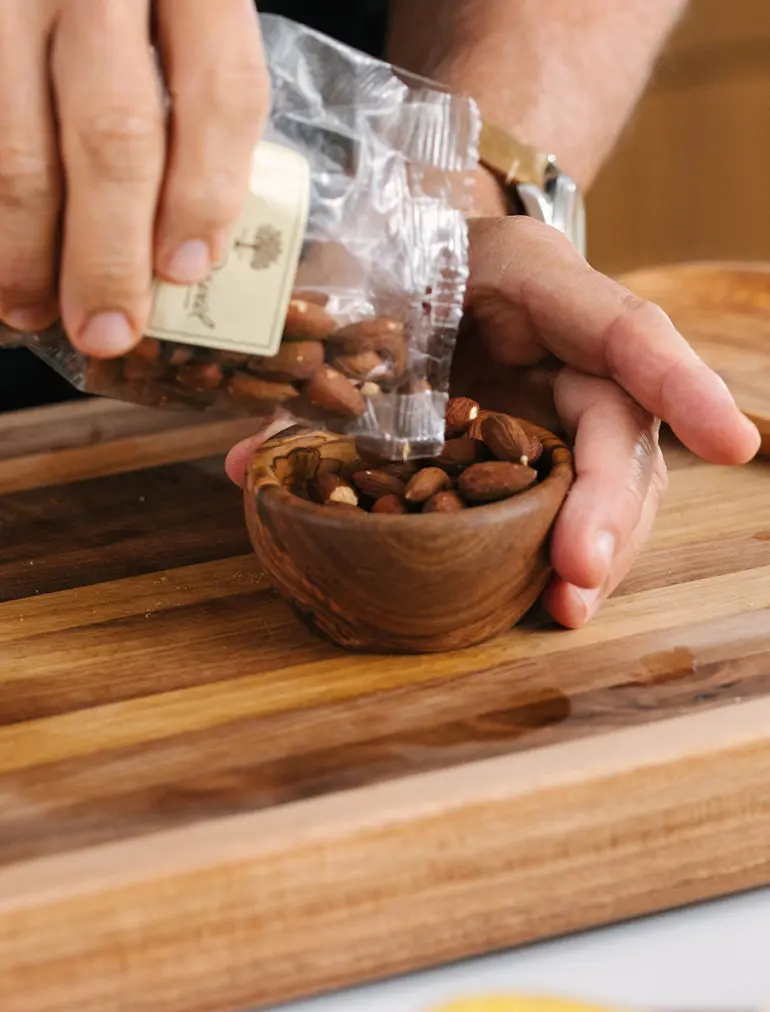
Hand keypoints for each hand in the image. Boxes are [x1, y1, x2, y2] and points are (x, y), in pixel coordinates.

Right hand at [0, 0, 267, 356]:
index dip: (207, 195)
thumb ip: (192, 101)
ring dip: (24, 246)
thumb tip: (177, 250)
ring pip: (15, 142)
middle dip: (109, 253)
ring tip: (31, 309)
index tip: (185, 271)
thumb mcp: (180, 15)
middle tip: (108, 329)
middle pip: (115, 134)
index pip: (222, 93)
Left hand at [226, 214, 759, 629]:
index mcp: (541, 284)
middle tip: (575, 577)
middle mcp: (576, 349)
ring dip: (596, 549)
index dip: (678, 385)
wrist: (442, 254)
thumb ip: (323, 371)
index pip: (623, 330)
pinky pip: (578, 497)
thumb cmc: (411, 261)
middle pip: (621, 431)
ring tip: (563, 610)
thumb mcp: (368, 287)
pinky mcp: (560, 441)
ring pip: (613, 479)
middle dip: (607, 509)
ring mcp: (575, 399)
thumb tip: (250, 472)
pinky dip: (565, 549)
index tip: (732, 444)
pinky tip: (546, 599)